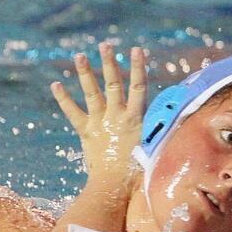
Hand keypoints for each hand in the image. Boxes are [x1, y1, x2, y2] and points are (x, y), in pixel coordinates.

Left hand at [51, 44, 146, 187]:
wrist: (115, 187)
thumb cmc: (138, 172)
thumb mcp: (154, 147)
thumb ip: (159, 131)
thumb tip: (175, 119)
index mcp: (135, 118)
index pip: (139, 86)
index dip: (138, 67)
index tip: (136, 49)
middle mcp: (117, 116)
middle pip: (113, 83)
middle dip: (109, 62)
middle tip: (105, 45)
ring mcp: (100, 122)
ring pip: (92, 92)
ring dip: (85, 73)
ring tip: (79, 55)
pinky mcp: (86, 132)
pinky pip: (73, 113)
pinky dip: (64, 99)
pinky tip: (55, 85)